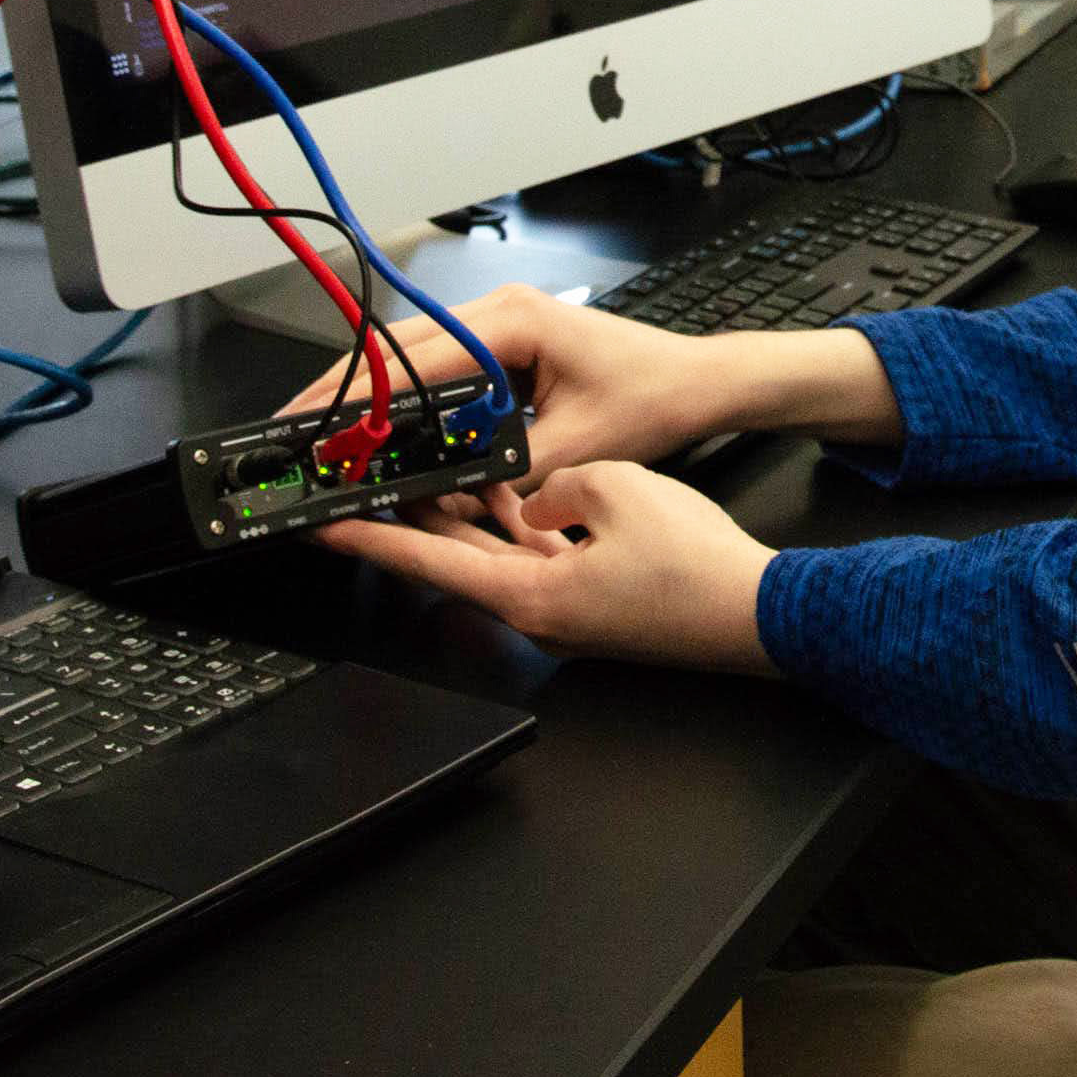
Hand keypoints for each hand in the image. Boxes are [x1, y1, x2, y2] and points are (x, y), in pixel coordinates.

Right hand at [278, 283, 735, 474]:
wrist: (694, 382)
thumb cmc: (649, 400)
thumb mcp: (572, 448)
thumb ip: (500, 471)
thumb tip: (439, 494)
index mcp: (513, 322)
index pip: (416, 359)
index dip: (361, 396)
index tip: (321, 424)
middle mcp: (501, 309)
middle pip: (401, 346)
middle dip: (346, 387)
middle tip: (297, 426)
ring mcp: (502, 320)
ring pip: (416, 353)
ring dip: (373, 390)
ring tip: (326, 426)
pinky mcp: (507, 341)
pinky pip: (444, 365)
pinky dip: (410, 394)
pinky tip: (383, 423)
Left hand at [314, 464, 778, 673]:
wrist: (758, 613)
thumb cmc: (694, 566)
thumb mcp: (614, 488)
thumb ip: (554, 483)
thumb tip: (537, 493)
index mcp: (528, 595)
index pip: (423, 561)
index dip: (366, 537)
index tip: (318, 522)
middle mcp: (535, 613)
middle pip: (451, 557)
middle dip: (410, 514)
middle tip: (366, 479)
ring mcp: (563, 611)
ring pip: (494, 553)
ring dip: (468, 509)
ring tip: (438, 463)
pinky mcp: (590, 602)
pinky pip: (535, 558)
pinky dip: (516, 522)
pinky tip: (516, 486)